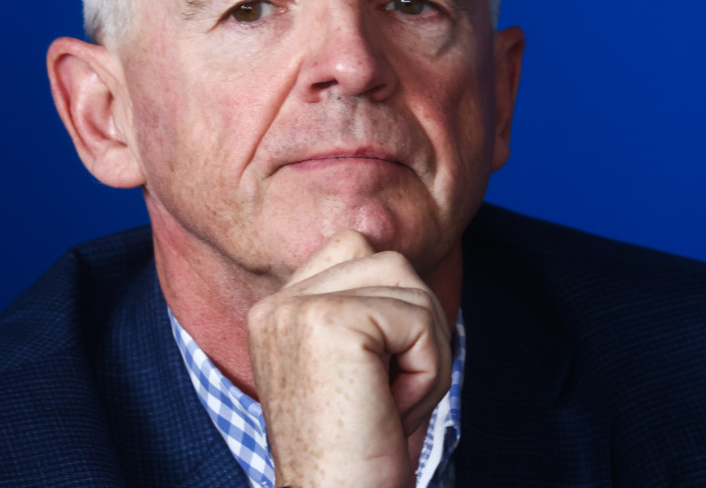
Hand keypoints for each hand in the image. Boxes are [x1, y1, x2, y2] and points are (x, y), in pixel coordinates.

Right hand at [246, 230, 451, 487]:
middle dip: (416, 330)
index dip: (394, 312)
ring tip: (391, 404)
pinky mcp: (330, 321)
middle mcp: (277, 303)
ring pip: (411, 285)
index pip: (357, 251)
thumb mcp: (359, 369)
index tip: (375, 382)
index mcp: (276, 312)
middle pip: (390, 263)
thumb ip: (369, 309)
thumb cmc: (362, 453)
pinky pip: (420, 320)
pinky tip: (393, 411)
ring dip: (426, 353)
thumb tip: (410, 267)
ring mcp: (298, 308)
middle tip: (389, 397)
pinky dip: (428, 373)